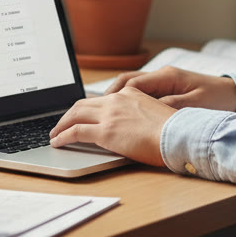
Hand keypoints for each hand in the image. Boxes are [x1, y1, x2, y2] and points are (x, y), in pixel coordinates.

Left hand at [49, 87, 175, 166]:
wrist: (180, 135)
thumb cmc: (175, 131)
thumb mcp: (157, 114)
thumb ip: (141, 116)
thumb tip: (135, 128)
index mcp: (131, 94)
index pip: (102, 98)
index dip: (87, 107)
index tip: (80, 115)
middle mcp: (117, 100)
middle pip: (83, 103)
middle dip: (69, 114)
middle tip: (61, 124)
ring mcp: (110, 115)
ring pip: (75, 115)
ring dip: (61, 124)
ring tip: (55, 134)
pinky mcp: (105, 132)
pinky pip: (75, 132)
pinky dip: (63, 136)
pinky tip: (58, 143)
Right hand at [105, 66, 235, 111]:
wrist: (234, 94)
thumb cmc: (218, 99)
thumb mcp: (196, 105)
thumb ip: (173, 107)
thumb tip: (151, 111)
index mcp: (167, 76)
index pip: (133, 83)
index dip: (116, 97)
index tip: (103, 110)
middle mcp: (161, 76)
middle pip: (125, 82)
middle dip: (107, 97)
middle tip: (91, 111)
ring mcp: (162, 82)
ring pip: (129, 87)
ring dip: (114, 99)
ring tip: (100, 114)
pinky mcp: (165, 90)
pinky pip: (139, 94)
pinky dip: (125, 103)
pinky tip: (119, 116)